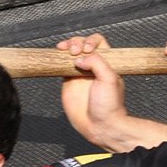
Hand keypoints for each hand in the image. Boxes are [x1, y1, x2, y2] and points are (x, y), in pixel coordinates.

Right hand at [56, 33, 130, 148]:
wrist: (99, 124)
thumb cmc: (109, 106)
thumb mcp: (109, 79)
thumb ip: (97, 63)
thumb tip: (79, 58)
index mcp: (107, 63)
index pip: (99, 43)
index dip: (91, 42)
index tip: (86, 50)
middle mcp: (93, 66)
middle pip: (82, 44)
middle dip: (76, 42)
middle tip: (74, 51)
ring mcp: (80, 73)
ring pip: (70, 52)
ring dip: (66, 47)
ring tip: (64, 51)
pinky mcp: (68, 80)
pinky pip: (61, 64)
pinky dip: (57, 58)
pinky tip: (56, 56)